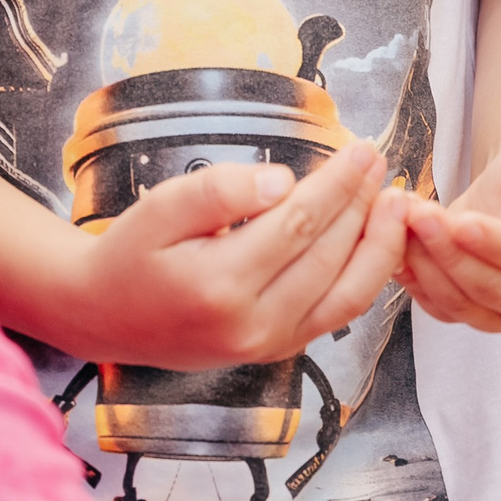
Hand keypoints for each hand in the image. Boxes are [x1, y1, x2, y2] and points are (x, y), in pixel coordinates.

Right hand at [65, 141, 408, 369]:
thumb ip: (220, 190)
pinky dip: (365, 277)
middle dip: (362, 205)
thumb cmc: (130, 255)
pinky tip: (374, 242)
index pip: (298, 224)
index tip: (360, 149)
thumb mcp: (159, 208)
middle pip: (328, 255)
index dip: (336, 184)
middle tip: (382, 162)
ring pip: (347, 295)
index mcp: (221, 286)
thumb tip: (282, 181)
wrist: (104, 316)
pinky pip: (337, 314)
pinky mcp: (278, 350)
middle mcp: (253, 325)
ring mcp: (269, 345)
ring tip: (396, 202)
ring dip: (378, 246)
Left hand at [397, 135, 500, 330]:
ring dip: (425, 263)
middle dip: (449, 252)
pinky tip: (397, 246)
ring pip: (459, 302)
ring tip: (402, 221)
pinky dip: (415, 279)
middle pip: (490, 288)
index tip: (461, 223)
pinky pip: (439, 307)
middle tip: (417, 216)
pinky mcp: (472, 314)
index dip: (493, 244)